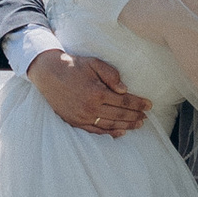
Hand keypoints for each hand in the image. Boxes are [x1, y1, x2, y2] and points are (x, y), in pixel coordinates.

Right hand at [26, 51, 146, 136]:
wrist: (48, 73)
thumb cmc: (73, 65)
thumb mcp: (94, 63)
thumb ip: (111, 75)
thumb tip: (125, 90)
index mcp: (96, 92)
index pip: (123, 101)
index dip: (138, 104)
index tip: (149, 105)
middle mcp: (90, 107)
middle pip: (119, 115)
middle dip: (135, 116)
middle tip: (146, 116)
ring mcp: (82, 117)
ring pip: (109, 125)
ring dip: (126, 125)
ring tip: (138, 124)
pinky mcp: (75, 121)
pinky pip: (95, 131)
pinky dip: (109, 133)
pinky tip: (120, 132)